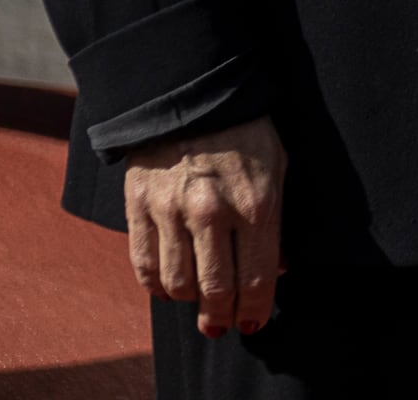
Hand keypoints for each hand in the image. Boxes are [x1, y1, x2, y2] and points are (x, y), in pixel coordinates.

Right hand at [124, 115, 284, 338]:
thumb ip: (277, 221)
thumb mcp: (278, 167)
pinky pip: (144, 265)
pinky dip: (156, 285)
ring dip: (189, 302)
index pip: (256, 277)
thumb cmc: (245, 131)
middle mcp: (213, 212)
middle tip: (222, 326)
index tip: (252, 322)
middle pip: (214, 289)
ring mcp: (171, 211)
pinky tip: (169, 285)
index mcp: (257, 203)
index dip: (255, 309)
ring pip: (177, 284)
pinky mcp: (138, 206)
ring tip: (198, 302)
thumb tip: (276, 269)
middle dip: (220, 317)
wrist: (191, 92)